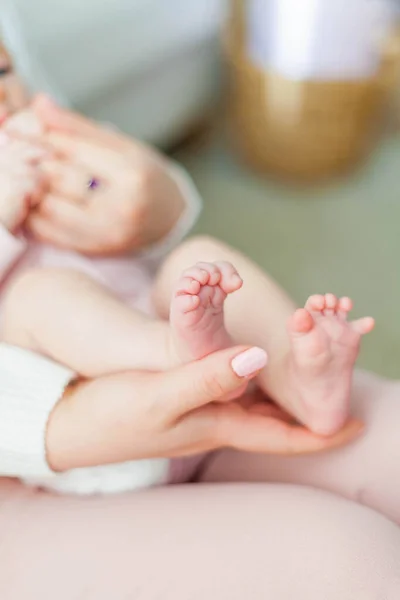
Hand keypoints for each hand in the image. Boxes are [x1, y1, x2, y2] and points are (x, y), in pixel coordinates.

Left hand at [4, 96, 187, 254]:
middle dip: (34, 161)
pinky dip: (33, 215)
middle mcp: (120, 208)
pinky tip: (34, 201)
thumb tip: (39, 103)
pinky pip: (48, 233)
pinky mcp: (93, 250)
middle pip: (57, 178)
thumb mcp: (122, 145)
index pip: (72, 149)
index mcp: (131, 174)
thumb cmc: (145, 176)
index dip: (43, 137)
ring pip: (47, 207)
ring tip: (28, 175)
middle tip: (22, 152)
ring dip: (31, 189)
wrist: (168, 218)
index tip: (26, 130)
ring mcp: (106, 234)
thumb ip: (79, 127)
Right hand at [46, 346, 363, 471]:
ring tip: (307, 378)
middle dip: (308, 412)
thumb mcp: (160, 396)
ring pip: (256, 406)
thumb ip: (208, 377)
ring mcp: (199, 412)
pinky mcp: (182, 399)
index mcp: (218, 424)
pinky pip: (230, 390)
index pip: (283, 436)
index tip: (357, 423)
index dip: (321, 433)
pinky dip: (251, 378)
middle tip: (339, 390)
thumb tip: (260, 358)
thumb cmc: (113, 415)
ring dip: (283, 395)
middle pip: (275, 422)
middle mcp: (215, 420)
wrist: (71, 423)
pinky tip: (250, 364)